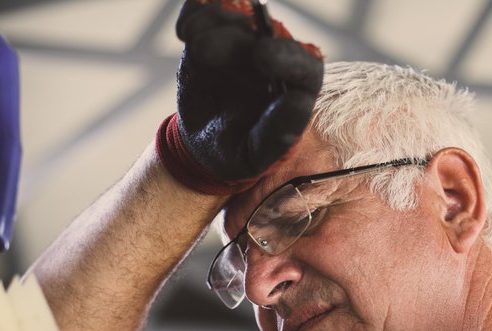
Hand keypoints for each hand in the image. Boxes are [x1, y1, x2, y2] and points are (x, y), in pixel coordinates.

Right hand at [157, 0, 323, 194]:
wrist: (204, 142)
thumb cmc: (237, 151)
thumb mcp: (255, 154)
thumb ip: (279, 133)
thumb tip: (298, 101)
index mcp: (295, 88)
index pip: (306, 66)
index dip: (288, 56)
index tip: (261, 55)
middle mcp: (275, 59)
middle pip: (266, 33)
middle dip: (235, 38)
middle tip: (202, 52)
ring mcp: (247, 41)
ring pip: (238, 14)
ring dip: (212, 23)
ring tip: (195, 49)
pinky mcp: (219, 30)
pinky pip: (210, 7)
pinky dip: (196, 11)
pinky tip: (185, 33)